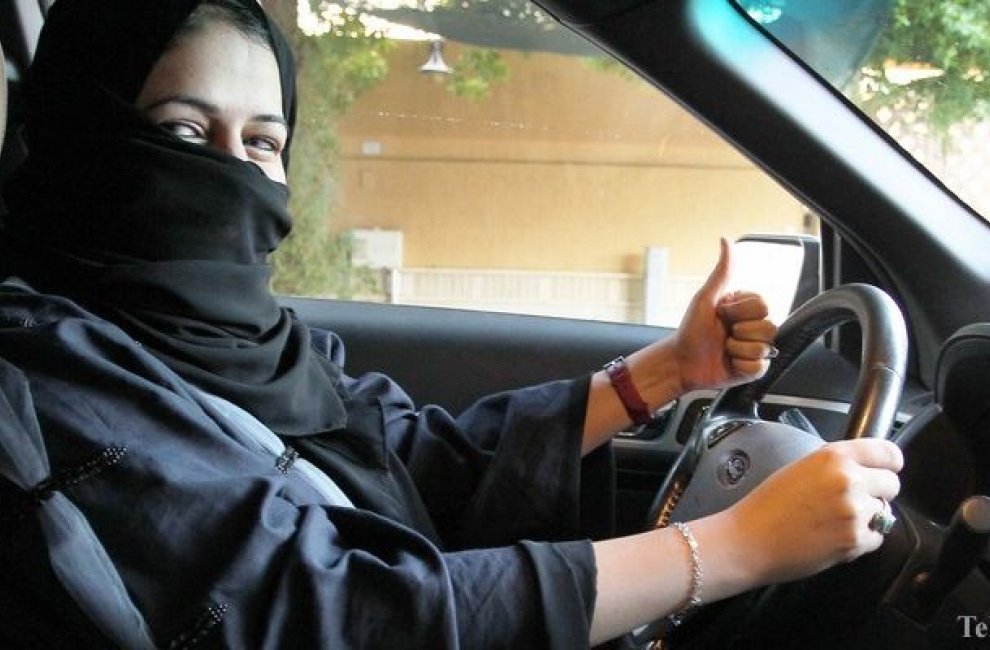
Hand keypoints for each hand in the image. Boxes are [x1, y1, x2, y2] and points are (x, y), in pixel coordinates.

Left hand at [671, 238, 776, 392]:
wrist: (681, 362)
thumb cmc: (690, 330)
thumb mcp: (705, 298)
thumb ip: (722, 272)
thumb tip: (725, 240)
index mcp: (745, 309)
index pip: (763, 306)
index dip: (739, 311)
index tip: (720, 314)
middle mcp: (753, 328)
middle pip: (769, 327)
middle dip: (740, 331)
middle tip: (722, 333)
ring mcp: (755, 349)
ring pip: (764, 348)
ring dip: (737, 349)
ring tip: (724, 349)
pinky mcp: (754, 370)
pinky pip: (759, 367)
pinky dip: (740, 366)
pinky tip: (729, 363)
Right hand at [721, 438, 903, 585]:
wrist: (748, 540)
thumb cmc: (767, 506)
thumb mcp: (800, 468)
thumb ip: (835, 465)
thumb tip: (865, 471)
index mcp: (833, 456)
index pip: (888, 453)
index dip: (888, 464)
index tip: (884, 470)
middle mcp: (848, 480)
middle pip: (892, 484)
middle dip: (877, 492)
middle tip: (852, 500)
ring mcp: (853, 511)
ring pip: (885, 512)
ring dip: (868, 518)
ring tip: (836, 521)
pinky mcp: (855, 540)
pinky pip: (877, 538)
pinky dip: (861, 540)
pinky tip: (834, 536)